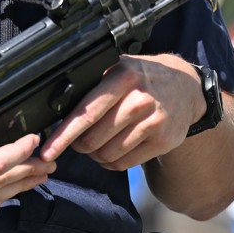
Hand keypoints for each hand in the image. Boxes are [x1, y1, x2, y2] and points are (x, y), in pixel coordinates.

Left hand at [39, 54, 202, 169]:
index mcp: (122, 77)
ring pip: (107, 155)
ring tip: (99, 142)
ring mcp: (154, 121)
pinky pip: (123, 164)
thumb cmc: (141, 79)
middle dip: (78, 145)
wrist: (185, 87)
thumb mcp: (118, 68)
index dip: (63, 135)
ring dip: (95, 155)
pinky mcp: (164, 141)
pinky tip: (114, 149)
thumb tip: (54, 109)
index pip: (86, 113)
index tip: (47, 151)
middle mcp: (139, 99)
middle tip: (79, 140)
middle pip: (92, 140)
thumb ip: (91, 84)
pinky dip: (111, 162)